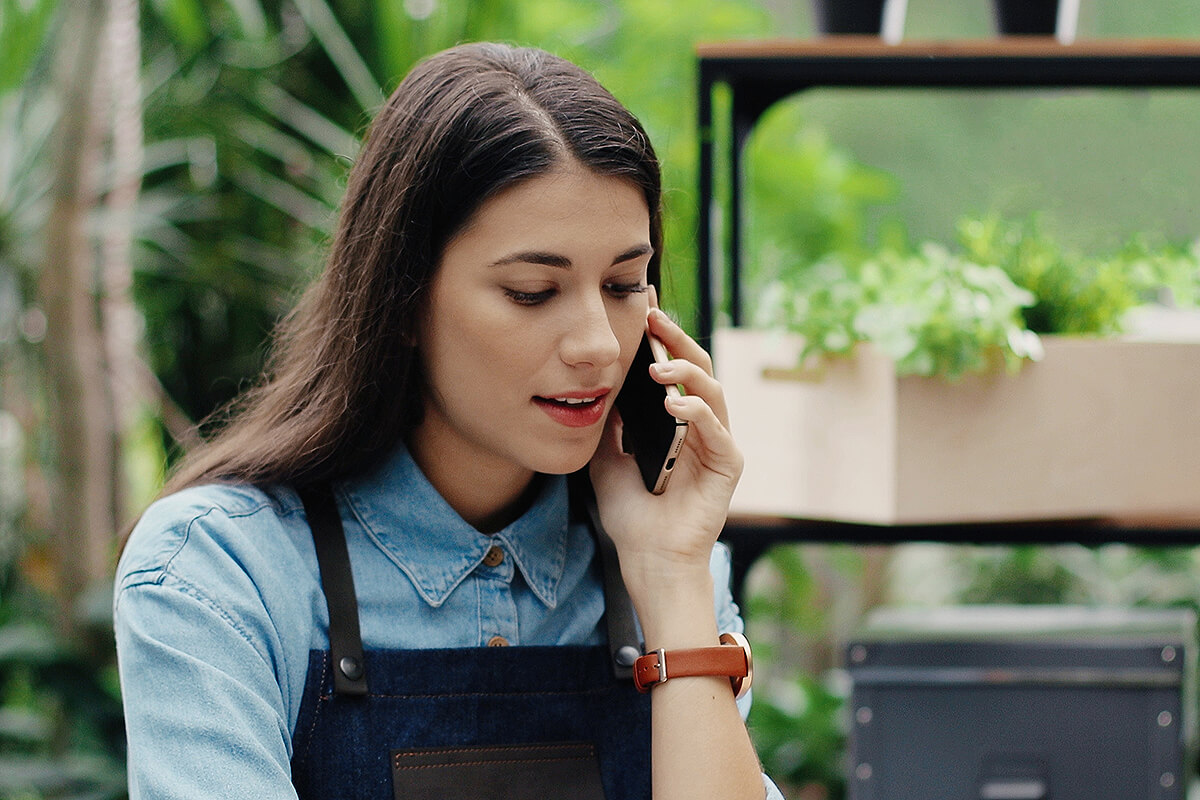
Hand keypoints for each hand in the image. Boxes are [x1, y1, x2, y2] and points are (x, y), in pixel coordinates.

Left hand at [588, 296, 742, 626]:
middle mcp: (703, 427)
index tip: (640, 311)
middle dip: (676, 338)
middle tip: (652, 316)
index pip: (674, 370)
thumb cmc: (632, 517)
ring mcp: (718, 444)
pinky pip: (717, 429)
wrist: (649, 560)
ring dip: (686, 371)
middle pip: (699, 368)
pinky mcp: (728, 465)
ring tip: (657, 367)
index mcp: (678, 422)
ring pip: (712, 390)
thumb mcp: (606, 460)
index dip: (661, 339)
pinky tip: (674, 405)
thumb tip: (599, 386)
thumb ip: (609, 426)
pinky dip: (697, 411)